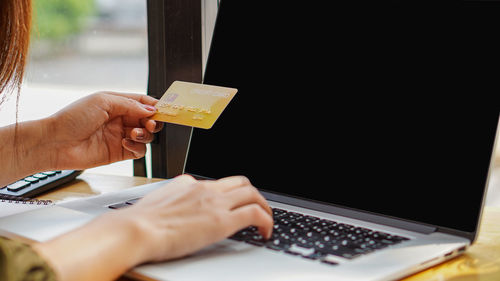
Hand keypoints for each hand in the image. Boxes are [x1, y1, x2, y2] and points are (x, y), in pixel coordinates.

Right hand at [33, 175, 272, 280]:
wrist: (134, 230)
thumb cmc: (136, 224)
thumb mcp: (154, 206)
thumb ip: (167, 203)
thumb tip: (167, 209)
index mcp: (187, 184)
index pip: (216, 184)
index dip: (228, 195)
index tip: (230, 206)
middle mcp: (204, 188)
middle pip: (240, 182)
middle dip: (252, 195)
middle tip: (257, 209)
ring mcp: (214, 202)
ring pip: (252, 193)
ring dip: (264, 206)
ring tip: (266, 221)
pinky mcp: (222, 219)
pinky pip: (255, 213)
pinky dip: (266, 221)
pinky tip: (266, 233)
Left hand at [46, 92, 162, 169]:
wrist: (55, 143)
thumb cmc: (71, 119)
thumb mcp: (103, 101)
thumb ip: (130, 105)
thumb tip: (151, 111)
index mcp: (117, 103)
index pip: (143, 103)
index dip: (155, 106)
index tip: (165, 110)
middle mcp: (121, 119)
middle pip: (148, 120)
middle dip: (153, 121)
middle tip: (150, 123)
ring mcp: (120, 136)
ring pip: (146, 136)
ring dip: (145, 134)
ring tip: (133, 133)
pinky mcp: (120, 152)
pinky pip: (139, 150)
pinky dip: (137, 146)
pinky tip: (125, 142)